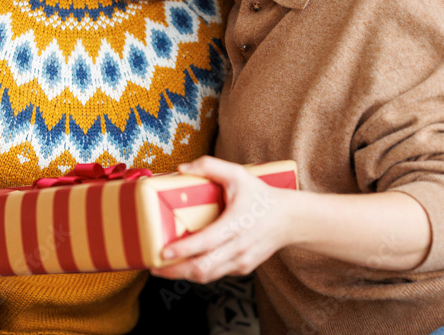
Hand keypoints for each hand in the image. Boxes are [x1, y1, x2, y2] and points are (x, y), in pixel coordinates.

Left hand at [150, 156, 296, 283]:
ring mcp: (241, 261)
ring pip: (207, 276)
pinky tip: (184, 264)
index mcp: (237, 225)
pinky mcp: (242, 268)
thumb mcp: (238, 174)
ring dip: (183, 275)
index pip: (207, 243)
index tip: (164, 252)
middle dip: (175, 271)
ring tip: (162, 268)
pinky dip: (198, 271)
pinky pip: (215, 274)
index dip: (184, 250)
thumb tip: (182, 168)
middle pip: (203, 269)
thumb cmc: (262, 196)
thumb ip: (210, 166)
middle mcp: (239, 247)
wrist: (290, 220)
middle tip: (154, 266)